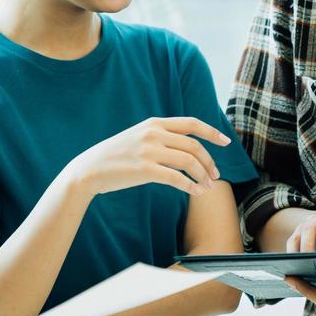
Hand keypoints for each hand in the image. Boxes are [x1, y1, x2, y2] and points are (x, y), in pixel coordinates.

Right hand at [64, 117, 230, 198]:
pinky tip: (196, 192)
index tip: (226, 142)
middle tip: (215, 175)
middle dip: (209, 162)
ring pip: (188, 162)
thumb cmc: (115, 156)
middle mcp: (154, 134)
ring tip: (208, 186)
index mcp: (154, 123)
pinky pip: (177, 178)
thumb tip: (185, 146)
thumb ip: (159, 136)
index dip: (212, 132)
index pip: (191, 124)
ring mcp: (149, 151)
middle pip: (194, 146)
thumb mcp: (138, 136)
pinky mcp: (145, 169)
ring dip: (203, 175)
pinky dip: (190, 186)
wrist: (89, 169)